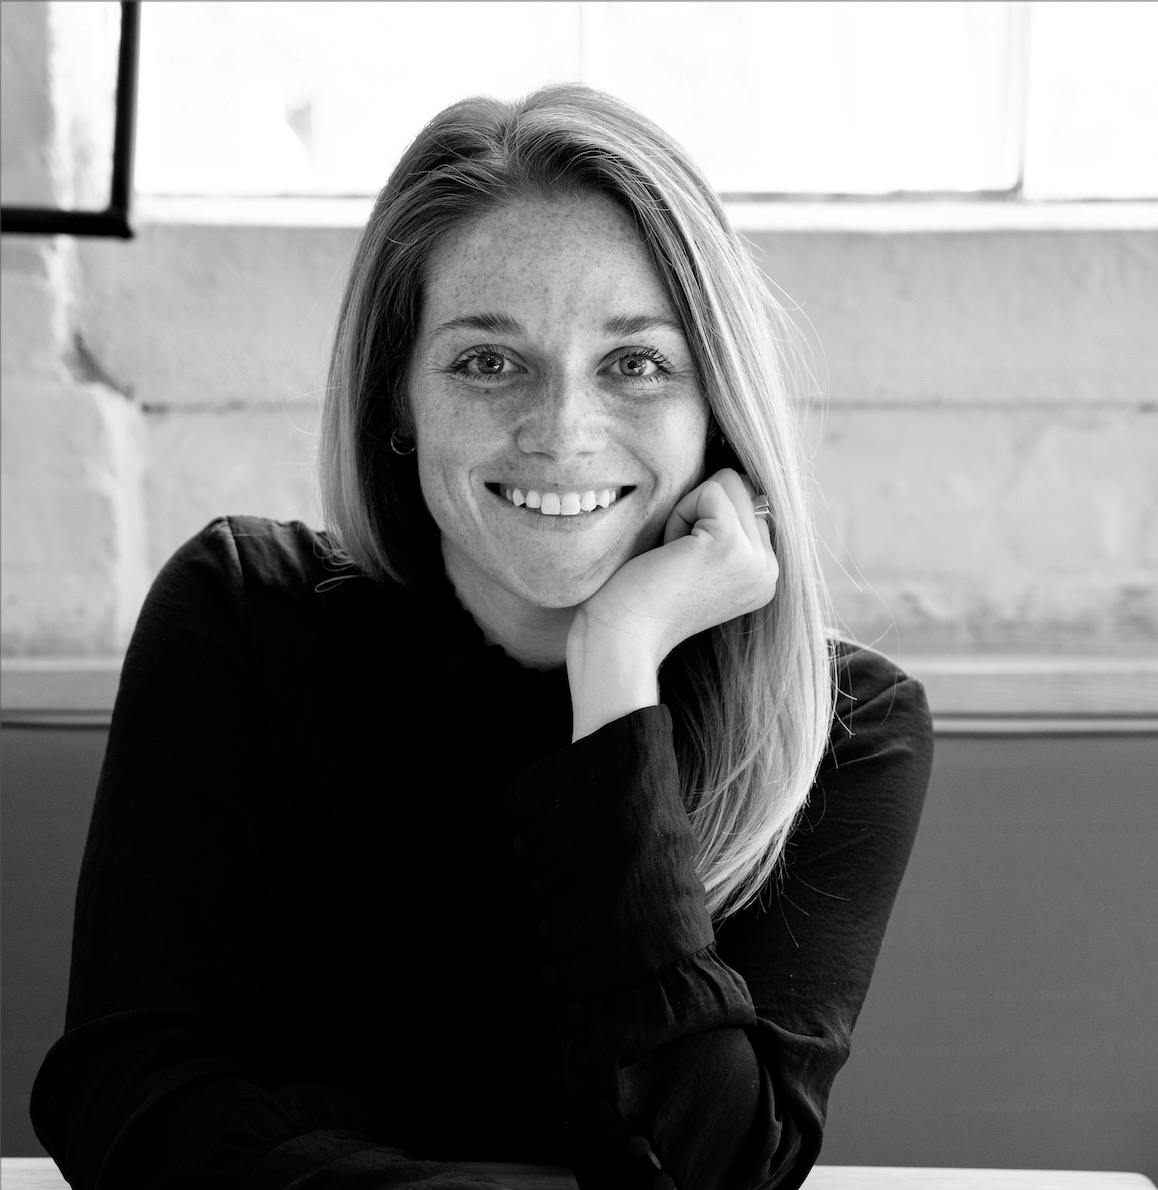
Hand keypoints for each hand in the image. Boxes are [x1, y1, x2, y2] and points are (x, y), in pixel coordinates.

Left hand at [570, 468, 779, 667]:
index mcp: (763, 574)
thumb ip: (724, 527)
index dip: (703, 519)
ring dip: (687, 512)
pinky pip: (708, 490)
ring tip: (673, 557)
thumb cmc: (642, 597)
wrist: (621, 637)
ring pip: (727, 483)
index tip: (683, 564)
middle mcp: (769, 570)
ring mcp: (755, 560)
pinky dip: (678, 515)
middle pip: (741, 487)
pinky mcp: (731, 544)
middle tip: (675, 560)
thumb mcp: (697, 561)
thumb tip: (733, 475)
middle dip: (697, 511)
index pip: (748, 503)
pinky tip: (669, 554)